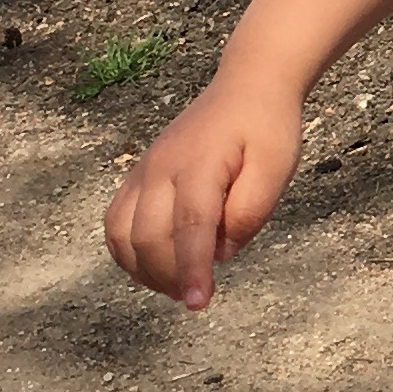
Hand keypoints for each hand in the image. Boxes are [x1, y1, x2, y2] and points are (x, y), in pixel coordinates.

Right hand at [105, 68, 303, 310]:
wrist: (246, 88)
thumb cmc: (266, 129)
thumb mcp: (277, 166)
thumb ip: (251, 210)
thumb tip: (222, 251)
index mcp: (199, 165)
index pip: (190, 228)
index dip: (192, 270)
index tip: (200, 304)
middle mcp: (161, 168)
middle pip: (148, 237)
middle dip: (169, 276)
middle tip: (199, 295)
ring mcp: (144, 171)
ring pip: (120, 234)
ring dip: (143, 270)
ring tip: (177, 285)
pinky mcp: (138, 176)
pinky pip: (114, 222)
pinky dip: (127, 253)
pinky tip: (155, 267)